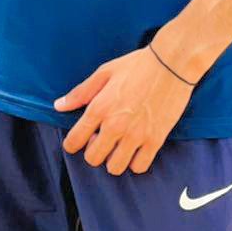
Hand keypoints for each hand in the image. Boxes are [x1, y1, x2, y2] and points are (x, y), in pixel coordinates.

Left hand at [54, 45, 193, 175]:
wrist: (172, 63)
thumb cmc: (138, 64)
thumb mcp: (105, 72)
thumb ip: (81, 92)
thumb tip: (59, 106)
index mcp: (100, 107)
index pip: (74, 141)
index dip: (73, 143)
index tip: (80, 139)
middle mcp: (115, 125)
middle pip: (93, 159)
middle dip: (94, 151)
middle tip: (102, 138)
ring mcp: (136, 135)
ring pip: (115, 167)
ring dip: (114, 159)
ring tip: (119, 145)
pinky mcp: (155, 140)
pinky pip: (139, 167)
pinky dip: (135, 161)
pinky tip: (136, 148)